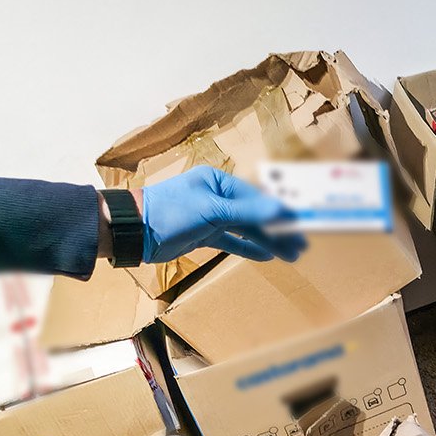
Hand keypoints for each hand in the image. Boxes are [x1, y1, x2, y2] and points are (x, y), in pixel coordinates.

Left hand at [139, 165, 307, 264]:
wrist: (134, 231)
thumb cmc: (170, 212)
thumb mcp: (212, 210)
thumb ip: (248, 212)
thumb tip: (281, 210)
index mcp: (218, 182)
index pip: (256, 197)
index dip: (279, 212)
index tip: (300, 223)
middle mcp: (217, 196)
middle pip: (254, 214)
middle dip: (278, 229)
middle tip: (301, 244)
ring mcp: (211, 216)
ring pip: (246, 229)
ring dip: (268, 241)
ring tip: (291, 254)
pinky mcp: (204, 234)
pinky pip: (232, 241)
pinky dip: (249, 247)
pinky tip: (267, 254)